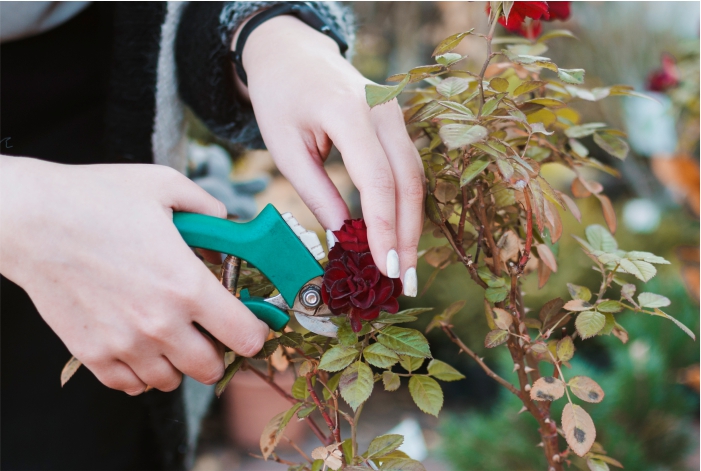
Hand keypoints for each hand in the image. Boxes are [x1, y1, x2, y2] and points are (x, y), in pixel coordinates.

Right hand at [0, 156, 268, 394]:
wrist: (29, 219)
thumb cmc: (95, 198)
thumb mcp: (165, 186)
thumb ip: (208, 208)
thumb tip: (228, 226)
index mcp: (186, 285)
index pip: (245, 335)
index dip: (255, 331)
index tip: (251, 323)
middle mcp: (160, 324)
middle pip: (211, 368)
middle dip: (219, 350)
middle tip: (210, 329)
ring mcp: (124, 344)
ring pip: (172, 380)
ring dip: (180, 362)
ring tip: (172, 333)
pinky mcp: (92, 354)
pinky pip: (131, 386)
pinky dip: (142, 372)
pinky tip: (140, 344)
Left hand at [235, 15, 424, 295]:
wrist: (292, 53)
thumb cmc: (280, 97)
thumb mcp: (285, 147)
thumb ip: (316, 193)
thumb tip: (345, 237)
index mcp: (348, 111)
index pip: (377, 180)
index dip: (384, 229)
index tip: (385, 269)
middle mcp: (383, 109)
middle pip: (408, 182)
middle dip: (407, 236)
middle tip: (405, 283)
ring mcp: (395, 112)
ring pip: (415, 177)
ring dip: (411, 225)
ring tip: (404, 268)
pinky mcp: (396, 122)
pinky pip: (408, 167)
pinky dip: (406, 204)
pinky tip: (400, 234)